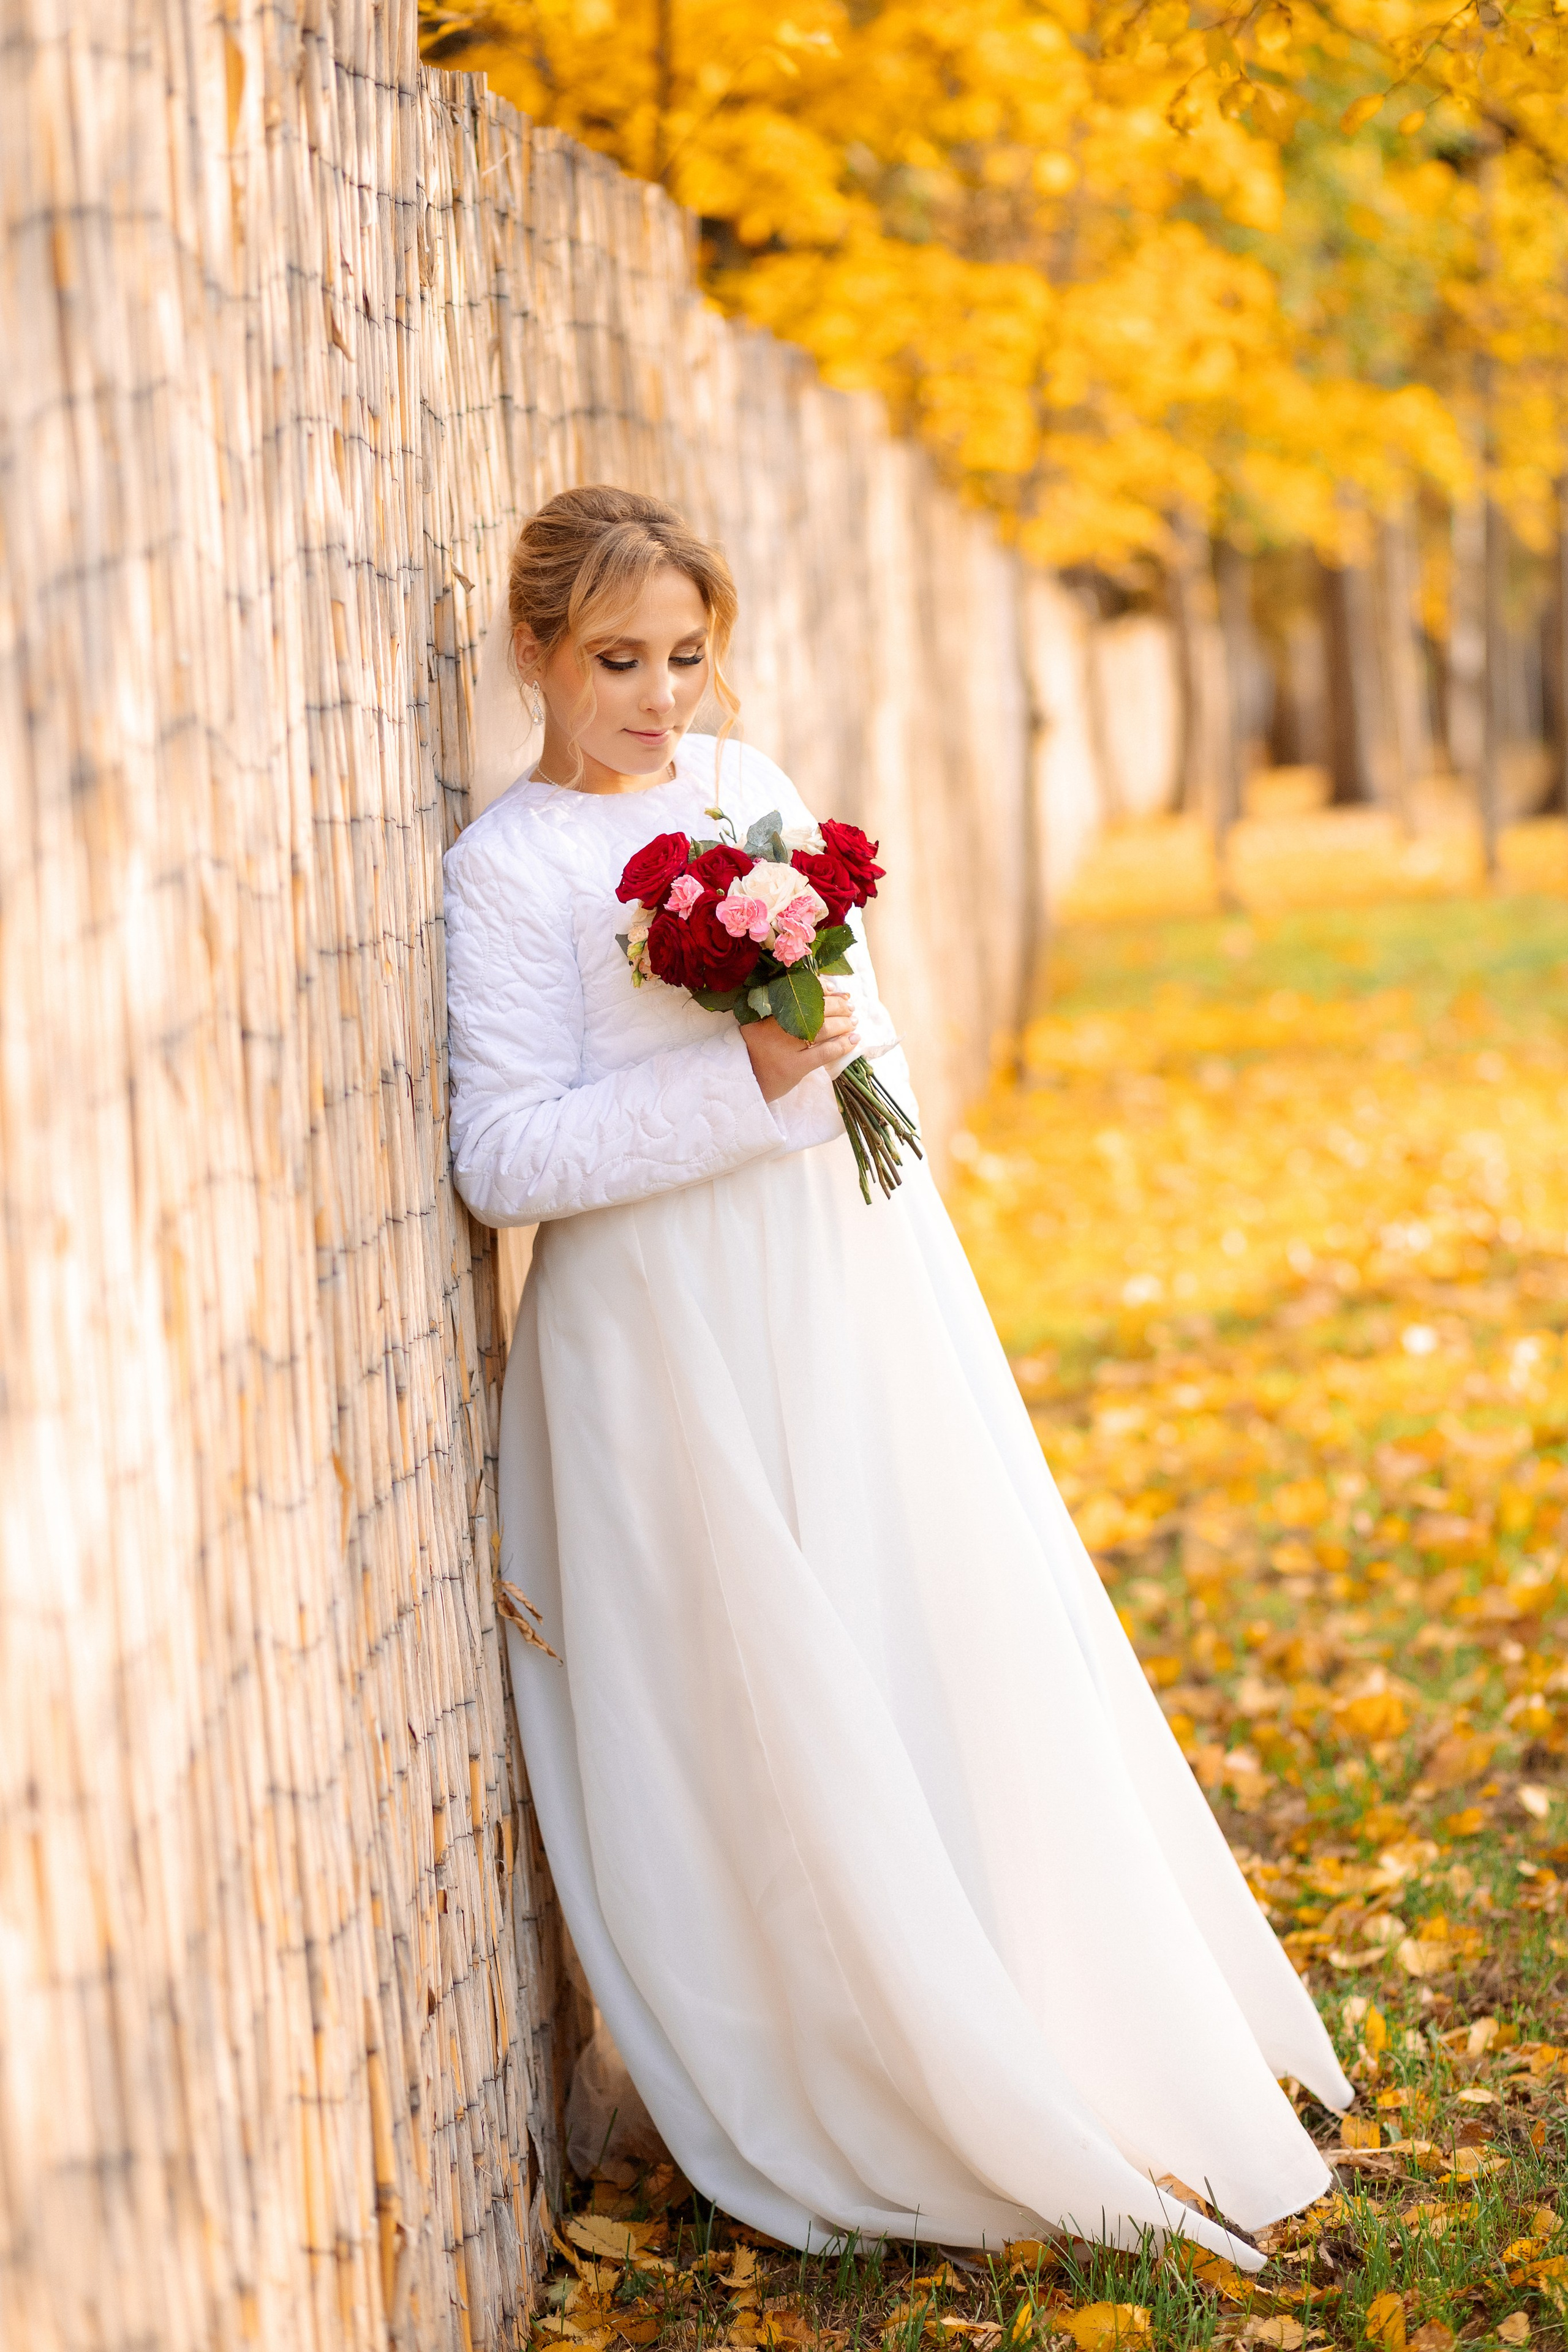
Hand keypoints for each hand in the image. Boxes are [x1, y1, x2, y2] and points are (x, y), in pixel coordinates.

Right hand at [741, 984, 859, 1104]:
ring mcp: (784, 1047)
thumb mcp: (759, 1026)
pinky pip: (824, 1052)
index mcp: (763, 1011)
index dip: (819, 988)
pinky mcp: (794, 1067)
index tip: (833, 989)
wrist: (745, 1083)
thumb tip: (822, 997)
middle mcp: (773, 1026)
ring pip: (821, 1029)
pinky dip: (842, 1045)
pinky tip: (853, 1040)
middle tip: (849, 1006)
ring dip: (842, 1023)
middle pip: (812, 1008)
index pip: (796, 992)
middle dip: (836, 1005)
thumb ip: (779, 1011)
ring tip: (852, 1022)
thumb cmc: (756, 1053)